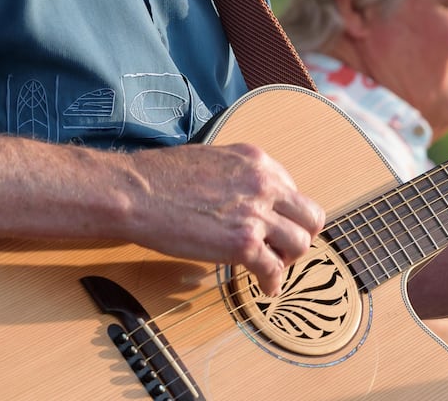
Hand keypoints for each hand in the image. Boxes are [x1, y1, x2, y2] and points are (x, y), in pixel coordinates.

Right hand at [125, 142, 324, 296]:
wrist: (137, 193)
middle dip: (300, 236)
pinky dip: (272, 283)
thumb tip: (246, 199)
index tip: (276, 227)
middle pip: (310, 217)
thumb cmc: (160, 177)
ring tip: (271, 267)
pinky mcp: (242, 244)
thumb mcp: (212, 160)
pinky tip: (264, 287)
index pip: (294, 190)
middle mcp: (264, 183)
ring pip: (300, 244)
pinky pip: (274, 270)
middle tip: (283, 249)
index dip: (285, 214)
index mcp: (257, 161)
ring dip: (288, 260)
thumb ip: (238, 176)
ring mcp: (255, 214)